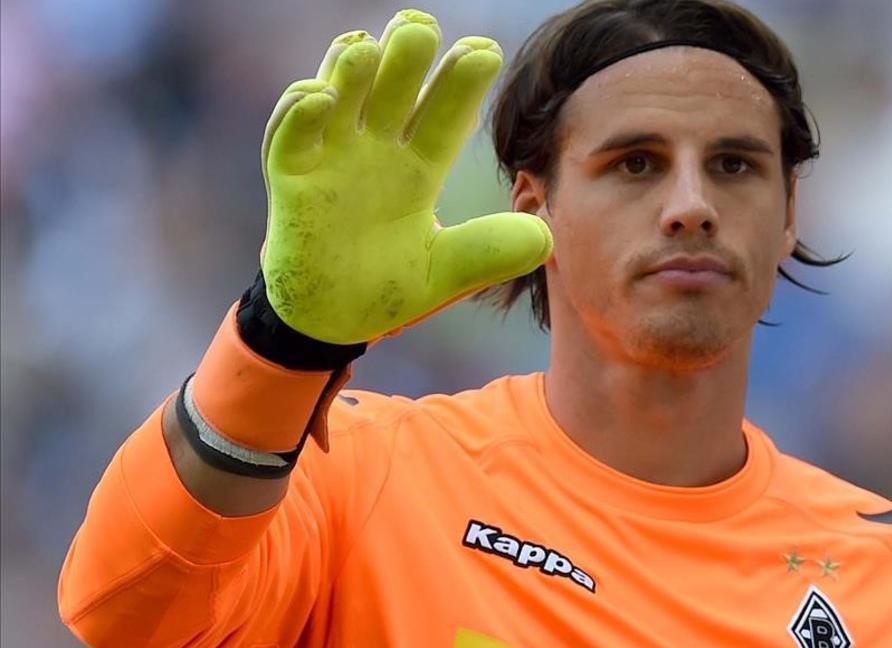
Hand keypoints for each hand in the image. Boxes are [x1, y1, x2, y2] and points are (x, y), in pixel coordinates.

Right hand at [259, 9, 551, 343]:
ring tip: (370, 46)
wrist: (330, 319)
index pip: (443, 116)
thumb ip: (488, 253)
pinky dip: (299, 112)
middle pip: (393, 92)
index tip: (485, 51)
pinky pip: (290, 137)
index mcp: (418, 168)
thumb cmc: (386, 288)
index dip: (461, 85)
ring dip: (352, 71)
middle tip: (422, 25)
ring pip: (340, 98)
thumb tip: (546, 237)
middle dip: (406, 57)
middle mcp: (375, 151)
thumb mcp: (445, 273)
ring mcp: (330, 158)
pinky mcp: (290, 178)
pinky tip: (319, 95)